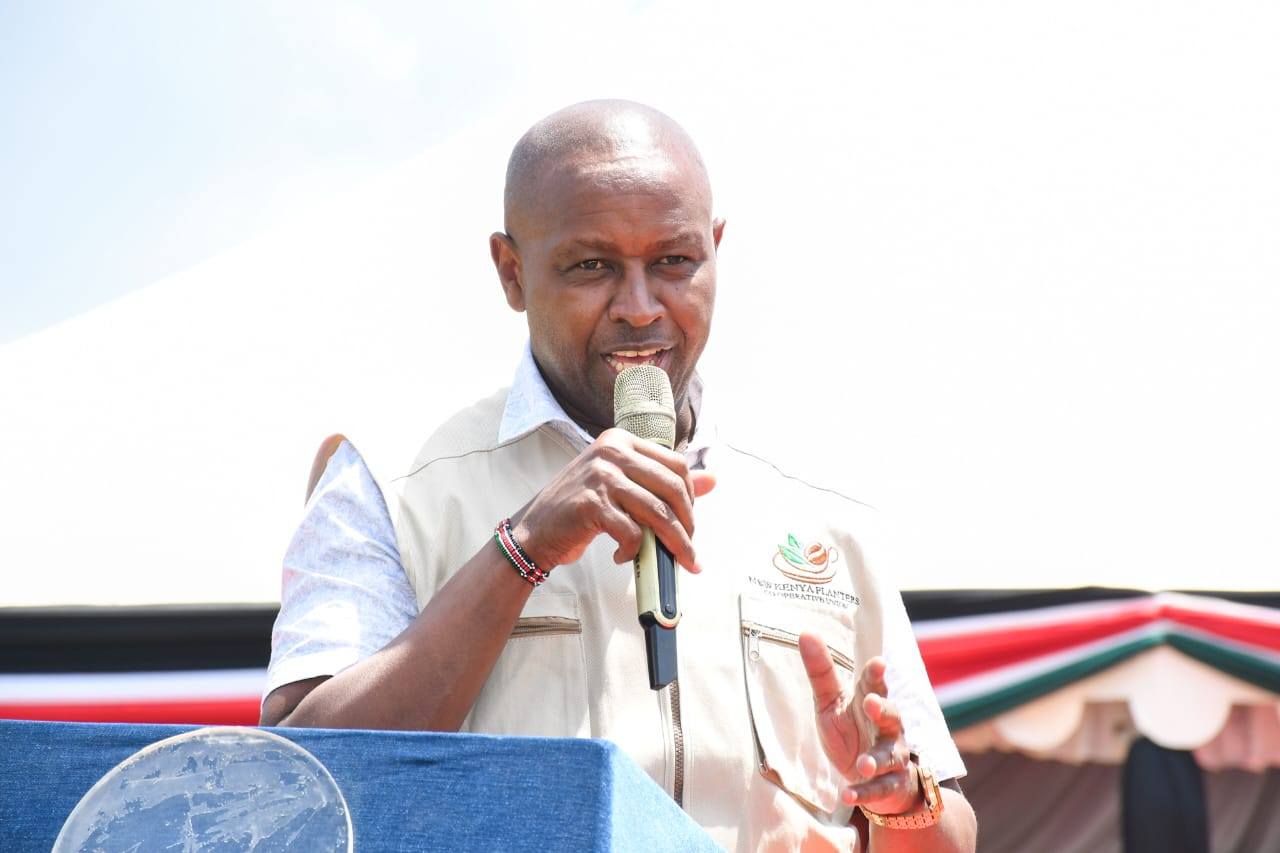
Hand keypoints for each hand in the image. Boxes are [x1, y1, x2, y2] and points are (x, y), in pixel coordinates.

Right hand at [512, 428, 715, 572]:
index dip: (690, 498)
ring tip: (672, 561)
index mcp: (621, 441)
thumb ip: (664, 481)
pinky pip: (632, 532)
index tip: (689, 523)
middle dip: (687, 526)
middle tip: (688, 551)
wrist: (534, 531)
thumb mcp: (622, 486)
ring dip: (672, 544)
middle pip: (672, 488)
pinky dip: (633, 551)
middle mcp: (612, 451)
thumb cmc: (579, 509)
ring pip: (657, 512)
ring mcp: (601, 475)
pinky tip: (622, 556)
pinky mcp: (591, 503)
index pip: (676, 465)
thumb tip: (713, 480)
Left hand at [798, 639, 918, 814]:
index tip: (877, 663)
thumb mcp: (831, 703)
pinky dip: (865, 793)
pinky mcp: (890, 785)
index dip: (876, 675)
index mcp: (869, 703)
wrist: (874, 778)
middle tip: (870, 702)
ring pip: (889, 756)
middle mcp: (886, 728)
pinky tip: (847, 795)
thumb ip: (821, 672)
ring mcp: (891, 757)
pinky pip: (879, 790)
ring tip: (863, 764)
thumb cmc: (851, 732)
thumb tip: (806, 632)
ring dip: (876, 759)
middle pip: (890, 715)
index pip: (874, 685)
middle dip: (882, 709)